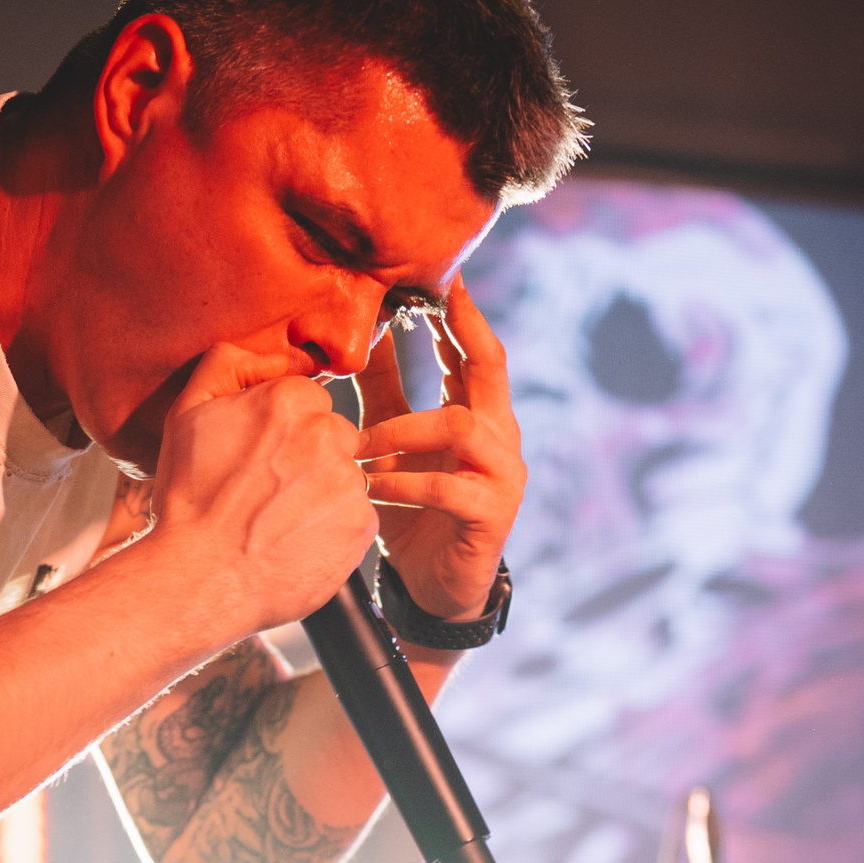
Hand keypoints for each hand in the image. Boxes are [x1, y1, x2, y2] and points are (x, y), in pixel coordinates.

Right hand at [148, 343, 375, 638]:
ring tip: (279, 522)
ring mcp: (347, 481)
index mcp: (288, 400)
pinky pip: (356, 518)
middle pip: (334, 435)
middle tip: (268, 493)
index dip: (282, 430)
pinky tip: (296, 543)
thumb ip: (228, 364)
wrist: (199, 577)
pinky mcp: (360, 526)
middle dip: (309, 458)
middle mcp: (327, 434)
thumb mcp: (187, 413)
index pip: (309, 400)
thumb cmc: (189, 500)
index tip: (260, 458)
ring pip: (345, 477)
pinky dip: (332, 530)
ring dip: (321, 495)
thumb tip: (274, 354)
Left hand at [355, 282, 523, 626]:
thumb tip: (365, 333)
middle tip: (424, 309)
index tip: (445, 274)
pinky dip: (405, 484)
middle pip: (491, 371)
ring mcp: (503, 478)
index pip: (479, 353)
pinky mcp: (491, 517)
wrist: (433, 588)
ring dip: (404, 429)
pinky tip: (370, 488)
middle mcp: (502, 440)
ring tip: (360, 444)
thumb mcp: (395, 446)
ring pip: (462, 426)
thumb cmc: (414, 511)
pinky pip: (448, 488)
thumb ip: (386, 393)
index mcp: (482, 417)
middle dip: (460, 334)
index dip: (464, 314)